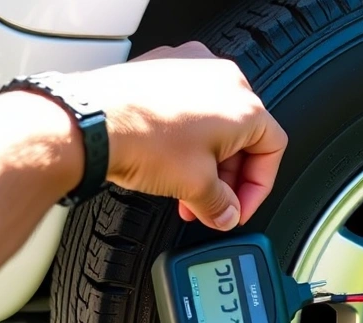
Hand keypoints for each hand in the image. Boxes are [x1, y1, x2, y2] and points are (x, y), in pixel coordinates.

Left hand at [76, 42, 287, 230]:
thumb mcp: (195, 186)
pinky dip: (185, 137)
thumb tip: (225, 214)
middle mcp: (223, 78)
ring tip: (185, 190)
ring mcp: (191, 68)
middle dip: (227, 179)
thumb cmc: (142, 140)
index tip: (239, 209)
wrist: (89, 122)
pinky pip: (187, 107)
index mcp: (245, 105)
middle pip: (243, 137)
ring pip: (214, 123)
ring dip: (205, 162)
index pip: (273, 149)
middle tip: (212, 205)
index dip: (258, 188)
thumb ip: (221, 206)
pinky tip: (167, 162)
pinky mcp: (161, 68)